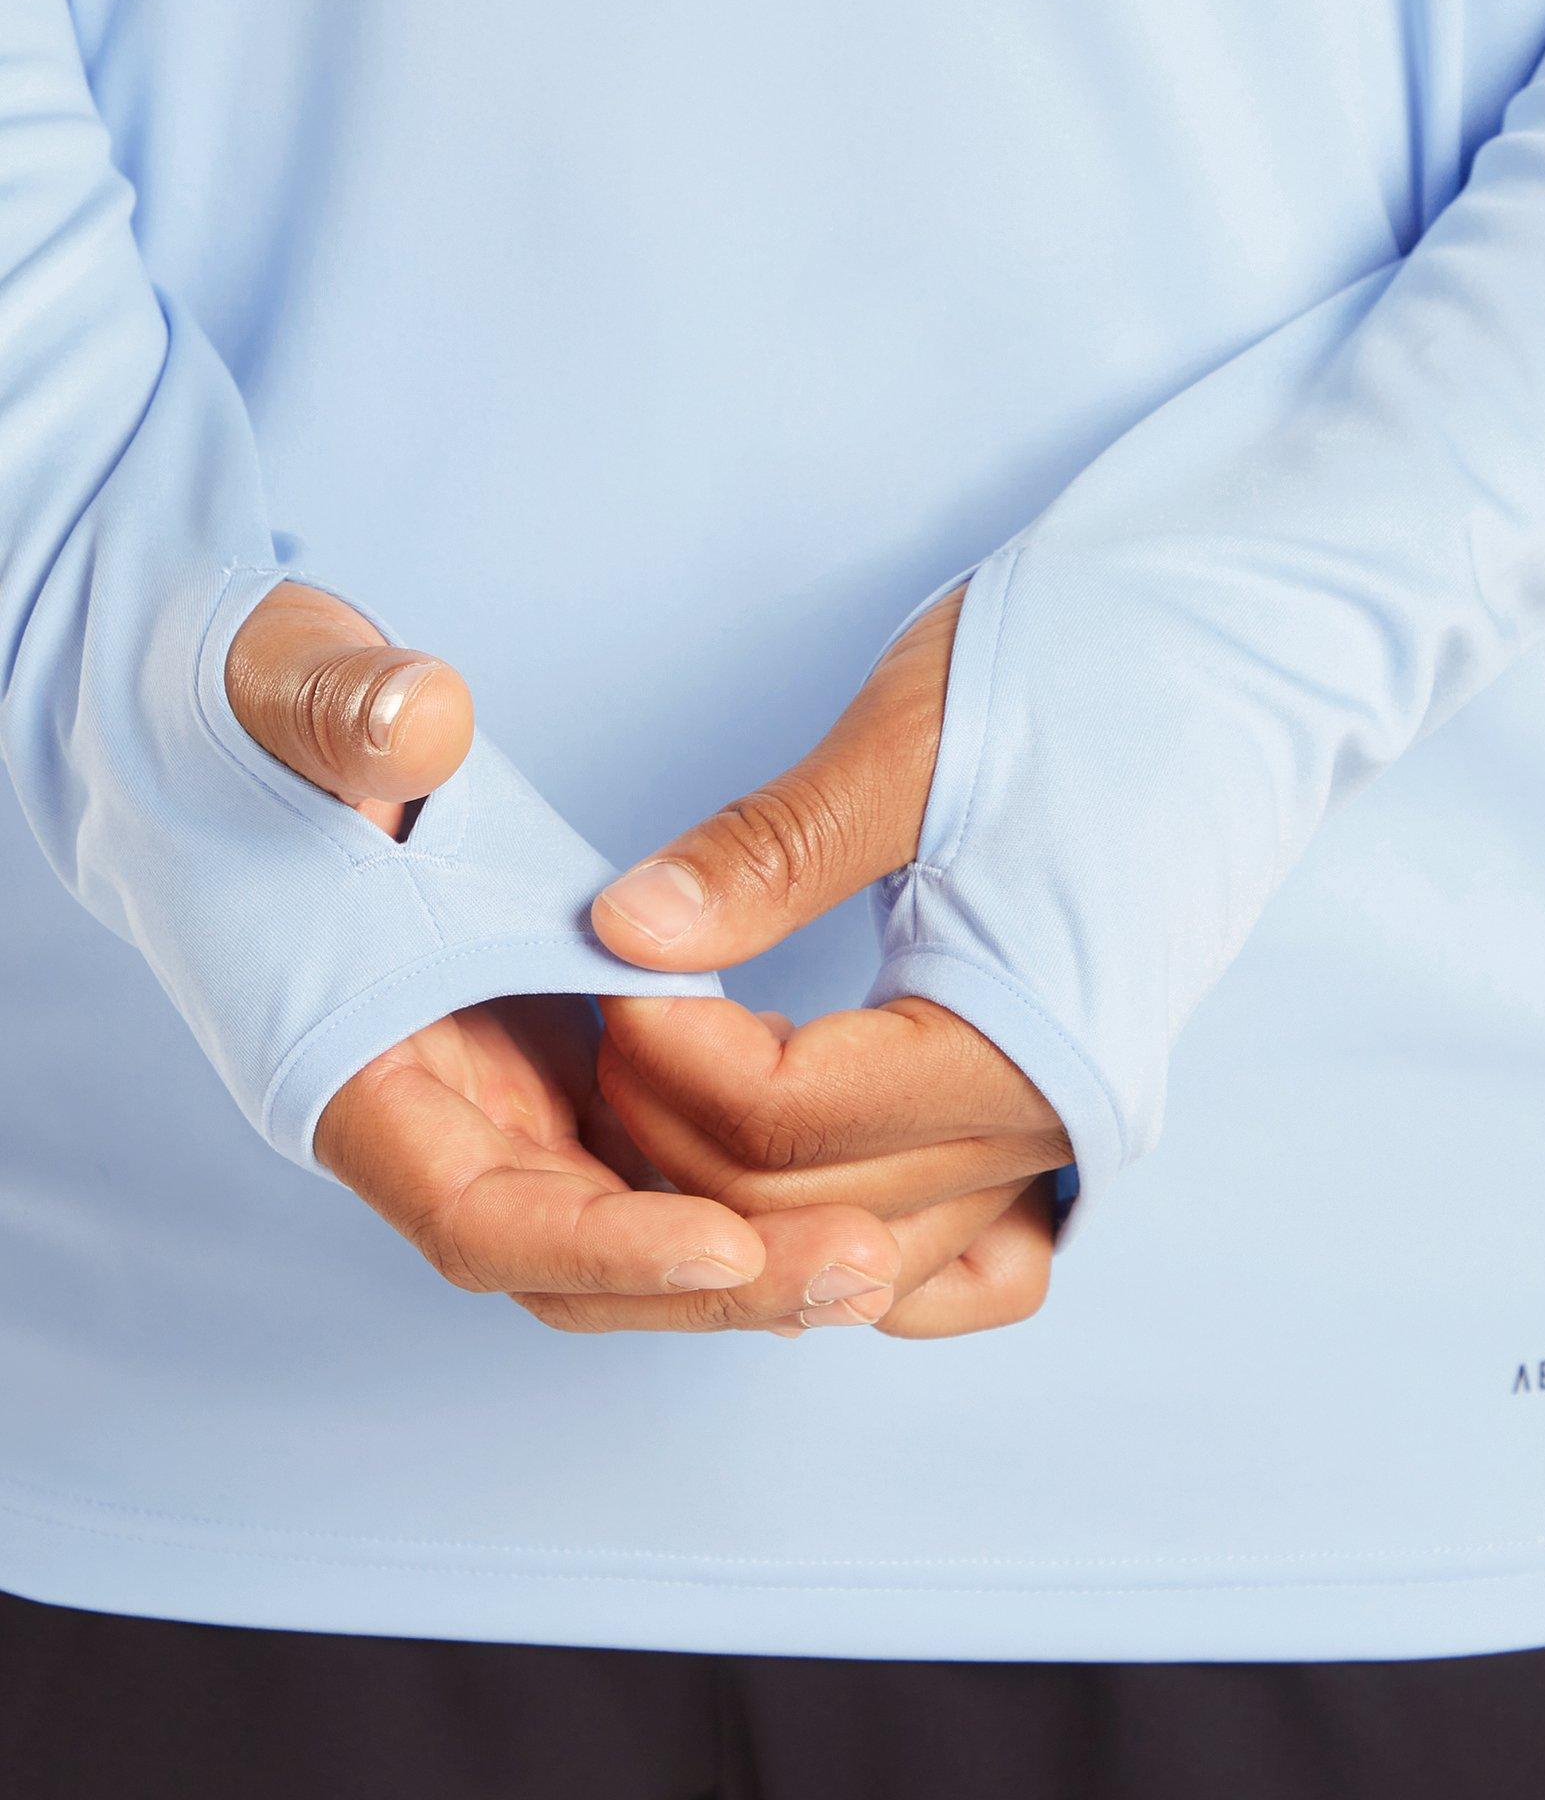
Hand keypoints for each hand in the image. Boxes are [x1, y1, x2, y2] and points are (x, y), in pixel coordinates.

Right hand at [227, 582, 899, 1328]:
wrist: (243, 717)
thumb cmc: (252, 714)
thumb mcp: (289, 687)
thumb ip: (342, 711)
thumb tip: (422, 721)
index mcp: (346, 1061)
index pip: (475, 1216)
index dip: (599, 1247)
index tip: (730, 1240)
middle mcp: (423, 1110)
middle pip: (569, 1258)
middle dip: (708, 1279)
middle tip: (861, 1271)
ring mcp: (489, 1088)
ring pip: (621, 1218)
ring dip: (741, 1249)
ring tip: (879, 1255)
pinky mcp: (545, 1047)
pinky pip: (647, 1144)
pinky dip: (735, 1168)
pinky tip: (838, 1164)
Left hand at [591, 589, 1072, 1337]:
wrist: (1238, 656)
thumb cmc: (1094, 673)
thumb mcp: (909, 748)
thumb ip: (766, 859)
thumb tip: (625, 932)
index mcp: (1025, 1041)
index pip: (782, 1124)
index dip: (663, 1059)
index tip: (605, 973)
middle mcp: (1053, 1124)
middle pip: (800, 1206)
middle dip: (672, 1123)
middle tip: (615, 1006)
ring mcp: (1062, 1134)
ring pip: (860, 1245)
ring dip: (739, 1189)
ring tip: (667, 1074)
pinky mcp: (1058, 1115)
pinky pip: (959, 1255)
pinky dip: (861, 1236)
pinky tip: (790, 1184)